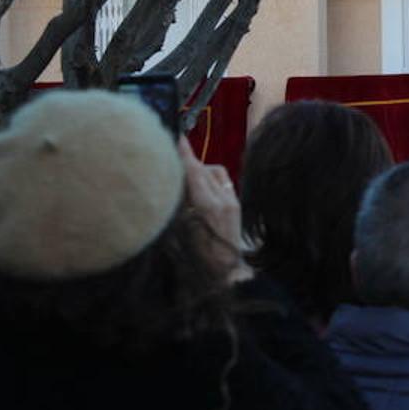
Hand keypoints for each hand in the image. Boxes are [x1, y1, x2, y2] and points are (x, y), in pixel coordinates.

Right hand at [179, 136, 251, 284]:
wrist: (230, 272)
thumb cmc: (202, 259)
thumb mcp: (184, 234)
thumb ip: (179, 207)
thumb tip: (171, 186)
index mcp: (210, 208)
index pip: (195, 174)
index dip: (185, 155)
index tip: (177, 137)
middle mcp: (224, 200)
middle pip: (204, 170)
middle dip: (188, 160)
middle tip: (172, 152)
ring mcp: (233, 200)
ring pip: (214, 172)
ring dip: (199, 170)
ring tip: (184, 177)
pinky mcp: (236, 202)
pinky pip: (222, 180)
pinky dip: (209, 177)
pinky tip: (199, 185)